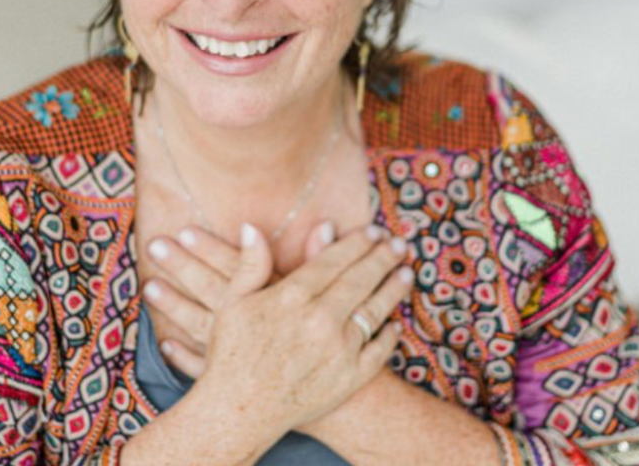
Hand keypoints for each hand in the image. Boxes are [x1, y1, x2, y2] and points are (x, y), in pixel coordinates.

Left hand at [143, 221, 340, 375]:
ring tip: (148, 285)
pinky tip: (164, 343)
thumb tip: (325, 223)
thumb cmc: (343, 342)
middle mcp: (255, 322)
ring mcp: (242, 353)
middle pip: (212, 289)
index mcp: (276, 298)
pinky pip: (204, 367)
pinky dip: (183, 356)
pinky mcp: (239, 380)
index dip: (210, 247)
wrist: (348, 401)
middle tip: (153, 245)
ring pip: (200, 324)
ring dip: (173, 305)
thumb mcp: (336, 299)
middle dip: (182, 266)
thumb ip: (323, 260)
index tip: (183, 230)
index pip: (236, 266)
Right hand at [189, 223, 411, 437]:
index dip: (358, 242)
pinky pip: (378, 351)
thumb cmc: (231, 354)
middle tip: (398, 243)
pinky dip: (390, 335)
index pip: (335, 259)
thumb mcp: (233, 301)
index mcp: (293, 295)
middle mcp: (321, 319)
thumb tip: (251, 227)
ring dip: (394, 288)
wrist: (238, 412)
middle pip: (361, 279)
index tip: (373, 231)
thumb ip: (250, 263)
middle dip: (383, 257)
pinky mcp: (349, 378)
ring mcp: (339, 350)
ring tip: (406, 273)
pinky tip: (396, 324)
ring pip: (376, 310)